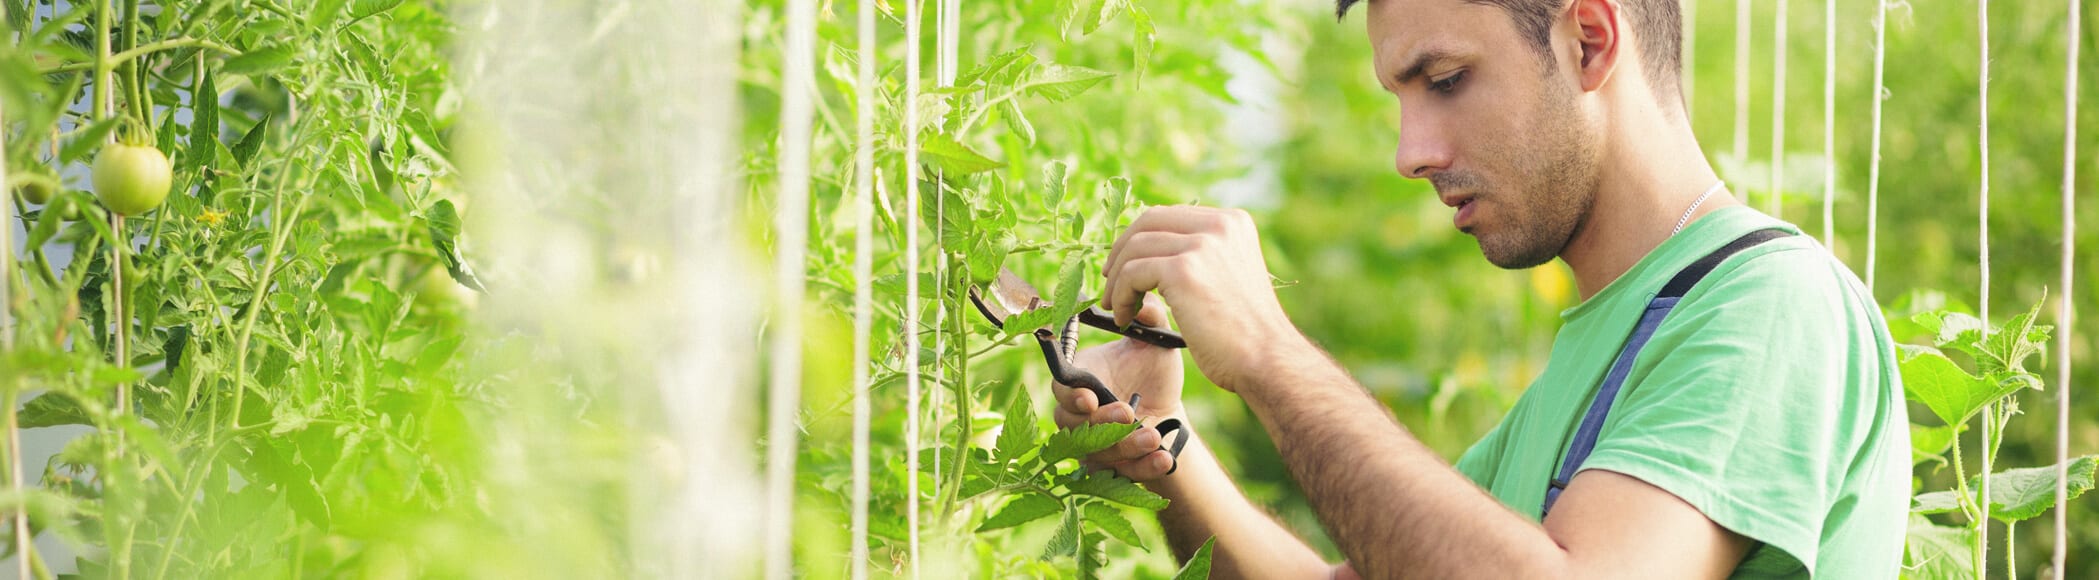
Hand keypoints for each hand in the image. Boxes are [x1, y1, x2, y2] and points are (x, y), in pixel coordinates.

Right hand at [1051, 294, 1184, 480]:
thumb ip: (1148, 318)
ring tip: (1153, 437)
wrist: (1170, 412)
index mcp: (1081, 381)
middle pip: (1074, 426)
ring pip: (1097, 453)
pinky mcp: (1112, 469)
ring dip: (1125, 446)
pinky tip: (1162, 459)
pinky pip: (1121, 474)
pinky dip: (1142, 468)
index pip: (1061, 389)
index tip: (1090, 397)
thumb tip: (1141, 303)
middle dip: (1101, 422)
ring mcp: (1092, 445)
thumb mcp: (1155, 343)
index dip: (1071, 395)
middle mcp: (1079, 416)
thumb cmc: (1152, 373)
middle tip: (1128, 413)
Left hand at [1100, 206, 1296, 393]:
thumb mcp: (1229, 277)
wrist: (1267, 360)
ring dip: (1117, 280)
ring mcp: (1202, 244)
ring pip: (1135, 248)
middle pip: (1148, 222)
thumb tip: (1155, 253)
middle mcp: (1219, 225)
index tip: (1126, 263)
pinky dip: (1120, 296)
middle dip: (1121, 251)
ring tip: (1116, 307)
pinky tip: (1124, 318)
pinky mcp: (1183, 270)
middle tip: (1110, 281)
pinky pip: (1132, 273)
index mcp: (1232, 222)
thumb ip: (1202, 256)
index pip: (1170, 216)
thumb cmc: (1246, 332)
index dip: (1141, 237)